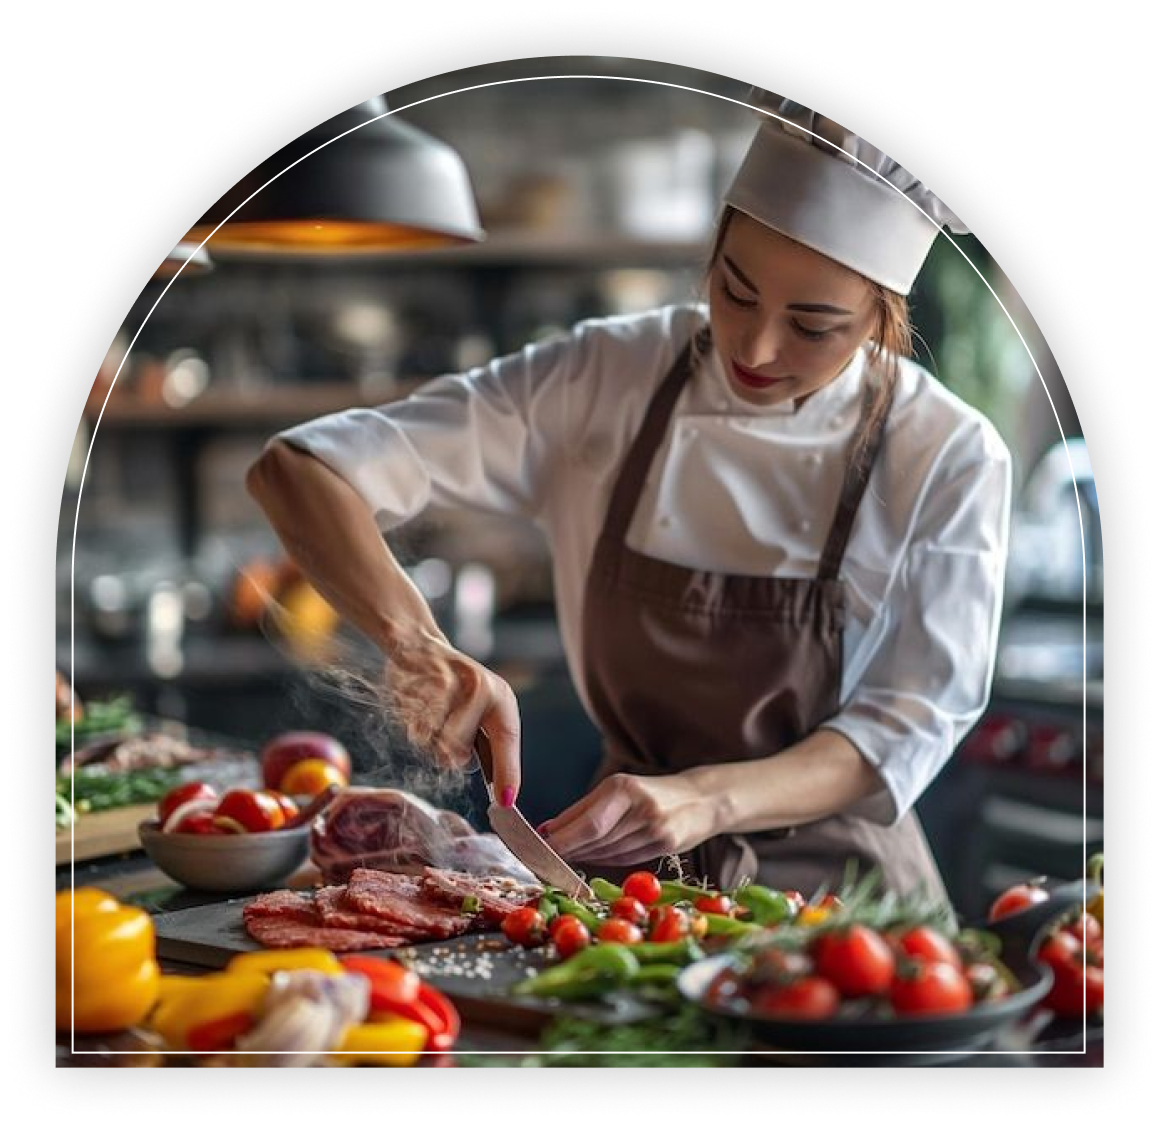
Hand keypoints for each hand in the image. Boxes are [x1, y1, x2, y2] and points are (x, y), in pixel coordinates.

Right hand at [384, 634, 522, 805]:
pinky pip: (416, 728)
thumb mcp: (481, 710)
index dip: (506, 772)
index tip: (507, 800)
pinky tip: (416, 704)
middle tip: (444, 731)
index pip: (507, 739)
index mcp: (500, 696)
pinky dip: (412, 725)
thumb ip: (486, 746)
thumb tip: (500, 792)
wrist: (419, 646)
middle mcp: (481, 687)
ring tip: (430, 713)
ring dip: (428, 739)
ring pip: (434, 742)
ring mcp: (452, 682)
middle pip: (458, 751)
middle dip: (448, 753)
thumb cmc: (454, 688)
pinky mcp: (423, 682)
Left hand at [539, 772, 718, 867]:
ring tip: (567, 856)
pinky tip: (592, 858)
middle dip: (568, 850)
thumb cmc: (652, 793)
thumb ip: (584, 809)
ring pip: (607, 853)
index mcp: (624, 787)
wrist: (702, 799)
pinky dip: (604, 860)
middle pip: (595, 839)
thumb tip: (548, 830)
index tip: (539, 846)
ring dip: (583, 857)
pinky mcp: (666, 846)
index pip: (586, 822)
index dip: (561, 839)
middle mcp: (640, 807)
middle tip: (546, 855)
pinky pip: (624, 859)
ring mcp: (655, 829)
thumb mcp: (619, 790)